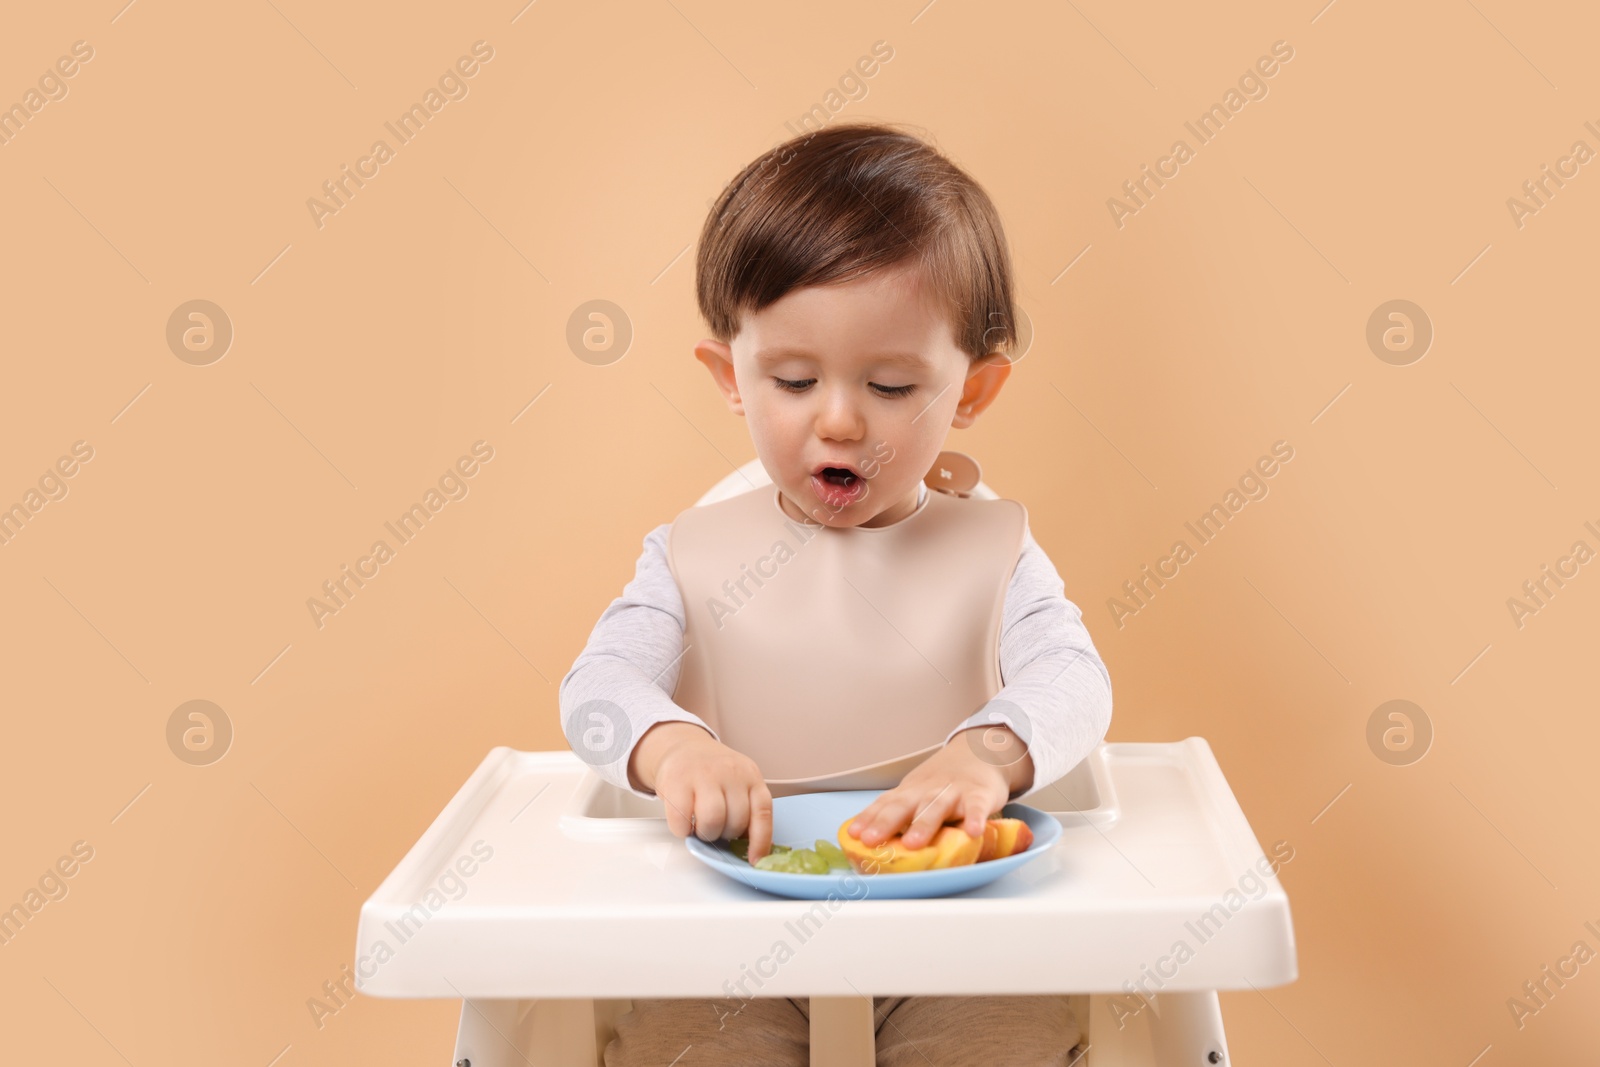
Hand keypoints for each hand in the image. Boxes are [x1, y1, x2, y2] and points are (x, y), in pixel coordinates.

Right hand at [635, 722, 774, 864]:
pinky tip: (684, 821)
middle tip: (717, 828)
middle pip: (736, 821)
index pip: (762, 812)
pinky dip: (683, 830)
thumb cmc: (713, 774)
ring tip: (701, 826)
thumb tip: (751, 849)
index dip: (760, 841)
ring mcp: (704, 775)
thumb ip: (747, 808)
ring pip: (712, 821)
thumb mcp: (738, 783)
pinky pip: (683, 820)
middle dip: (726, 834)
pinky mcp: (677, 781)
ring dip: (706, 833)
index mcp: (751, 776)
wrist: (683, 747)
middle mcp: (730, 773)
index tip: (755, 861)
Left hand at [843, 726, 1031, 849]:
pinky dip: (975, 818)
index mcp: (910, 792)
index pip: (885, 803)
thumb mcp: (917, 792)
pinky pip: (977, 808)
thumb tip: (869, 841)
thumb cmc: (943, 782)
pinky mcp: (980, 795)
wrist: (980, 751)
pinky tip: (973, 832)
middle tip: (871, 841)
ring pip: (936, 807)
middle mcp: (927, 790)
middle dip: (886, 823)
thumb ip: (899, 812)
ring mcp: (953, 792)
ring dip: (923, 825)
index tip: (853, 835)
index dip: (868, 818)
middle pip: (904, 806)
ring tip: (913, 843)